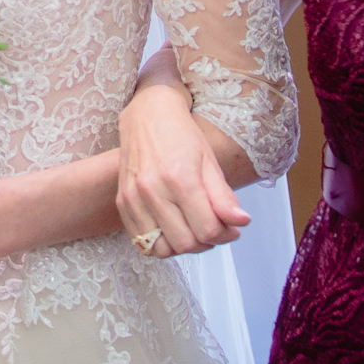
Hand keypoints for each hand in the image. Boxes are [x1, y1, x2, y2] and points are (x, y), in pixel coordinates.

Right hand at [117, 83, 249, 256]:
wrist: (148, 114)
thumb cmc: (182, 134)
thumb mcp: (210, 162)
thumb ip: (224, 197)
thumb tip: (240, 222)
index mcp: (180, 178)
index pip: (207, 230)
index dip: (226, 235)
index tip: (232, 229)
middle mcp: (153, 190)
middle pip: (185, 244)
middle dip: (206, 243)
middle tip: (214, 230)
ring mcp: (134, 198)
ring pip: (162, 249)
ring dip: (182, 246)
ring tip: (193, 230)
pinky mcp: (123, 201)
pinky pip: (141, 241)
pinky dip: (160, 242)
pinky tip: (172, 227)